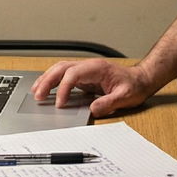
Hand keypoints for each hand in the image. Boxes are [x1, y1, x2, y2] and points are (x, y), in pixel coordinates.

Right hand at [30, 59, 156, 117]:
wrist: (141, 79)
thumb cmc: (134, 86)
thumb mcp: (125, 96)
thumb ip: (109, 102)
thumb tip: (92, 109)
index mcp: (97, 68)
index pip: (73, 74)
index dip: (63, 88)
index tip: (60, 104)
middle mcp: (88, 66)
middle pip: (62, 68)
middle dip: (47, 81)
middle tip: (38, 95)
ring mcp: (85, 70)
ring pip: (60, 69)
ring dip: (46, 79)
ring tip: (36, 92)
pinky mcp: (84, 77)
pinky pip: (64, 75)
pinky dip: (52, 81)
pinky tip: (46, 90)